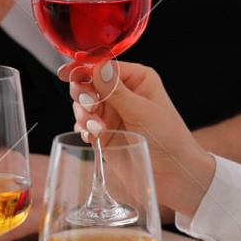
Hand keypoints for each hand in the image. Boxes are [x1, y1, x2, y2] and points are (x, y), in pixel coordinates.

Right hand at [59, 59, 214, 217]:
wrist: (174, 175)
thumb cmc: (168, 138)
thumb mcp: (142, 112)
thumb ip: (117, 90)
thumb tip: (98, 66)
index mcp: (137, 79)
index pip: (104, 66)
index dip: (84, 68)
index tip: (66, 74)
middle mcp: (122, 93)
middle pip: (88, 82)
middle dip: (82, 93)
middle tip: (89, 106)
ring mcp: (112, 113)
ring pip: (83, 104)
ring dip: (83, 113)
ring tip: (97, 128)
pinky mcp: (105, 133)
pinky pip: (84, 124)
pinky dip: (84, 128)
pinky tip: (93, 136)